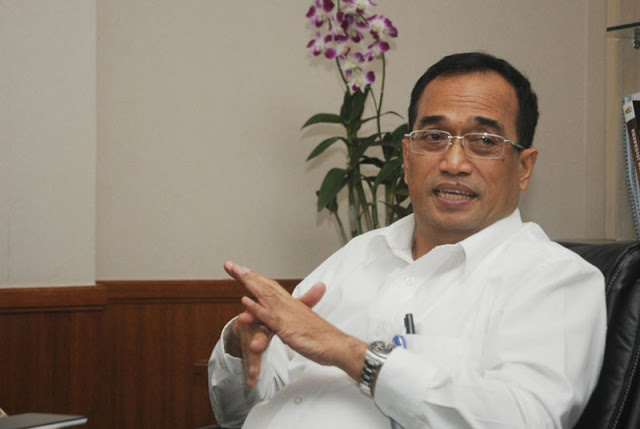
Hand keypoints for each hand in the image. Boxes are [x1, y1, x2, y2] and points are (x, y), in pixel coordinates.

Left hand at [224, 262, 326, 387]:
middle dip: (247, 275)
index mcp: (292, 304)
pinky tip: (245, 301)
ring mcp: (287, 315)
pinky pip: (269, 317)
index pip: (270, 286)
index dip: (255, 278)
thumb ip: (300, 312)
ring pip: (265, 295)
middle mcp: (288, 305)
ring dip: (249, 283)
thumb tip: (298, 305)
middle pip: (265, 285)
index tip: (241, 270)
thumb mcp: (308, 321)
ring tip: (235, 272)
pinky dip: (256, 308)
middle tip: (230, 265)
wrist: (337, 345)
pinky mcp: (286, 328)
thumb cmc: (324, 337)